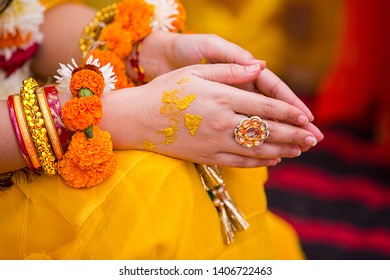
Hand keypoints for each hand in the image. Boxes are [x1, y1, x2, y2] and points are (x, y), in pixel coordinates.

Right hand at [107, 63, 319, 167]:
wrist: (138, 120)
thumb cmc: (165, 91)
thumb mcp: (196, 72)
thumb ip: (229, 71)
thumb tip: (259, 66)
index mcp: (222, 98)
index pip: (266, 108)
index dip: (290, 113)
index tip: (307, 117)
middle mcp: (223, 122)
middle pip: (268, 130)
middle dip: (294, 134)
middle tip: (314, 138)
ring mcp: (216, 143)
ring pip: (258, 149)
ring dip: (283, 149)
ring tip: (300, 149)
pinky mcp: (208, 157)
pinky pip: (241, 161)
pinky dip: (260, 161)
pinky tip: (274, 159)